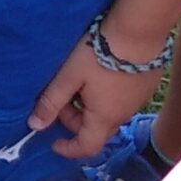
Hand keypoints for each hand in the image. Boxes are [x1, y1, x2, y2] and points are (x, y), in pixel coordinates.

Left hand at [30, 30, 163, 161]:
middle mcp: (123, 114)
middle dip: (75, 121)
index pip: (87, 147)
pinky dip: (107, 97)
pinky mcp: (146, 86)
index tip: (54, 141)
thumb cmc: (100, 54)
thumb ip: (51, 101)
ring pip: (109, 114)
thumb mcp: (69, 77)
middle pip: (96, 130)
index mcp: (104, 117)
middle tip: (62, 100)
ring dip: (91, 108)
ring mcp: (137, 101)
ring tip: (79, 84)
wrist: (139, 31)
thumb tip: (35, 126)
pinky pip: (122, 101)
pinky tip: (100, 75)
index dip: (68, 148)